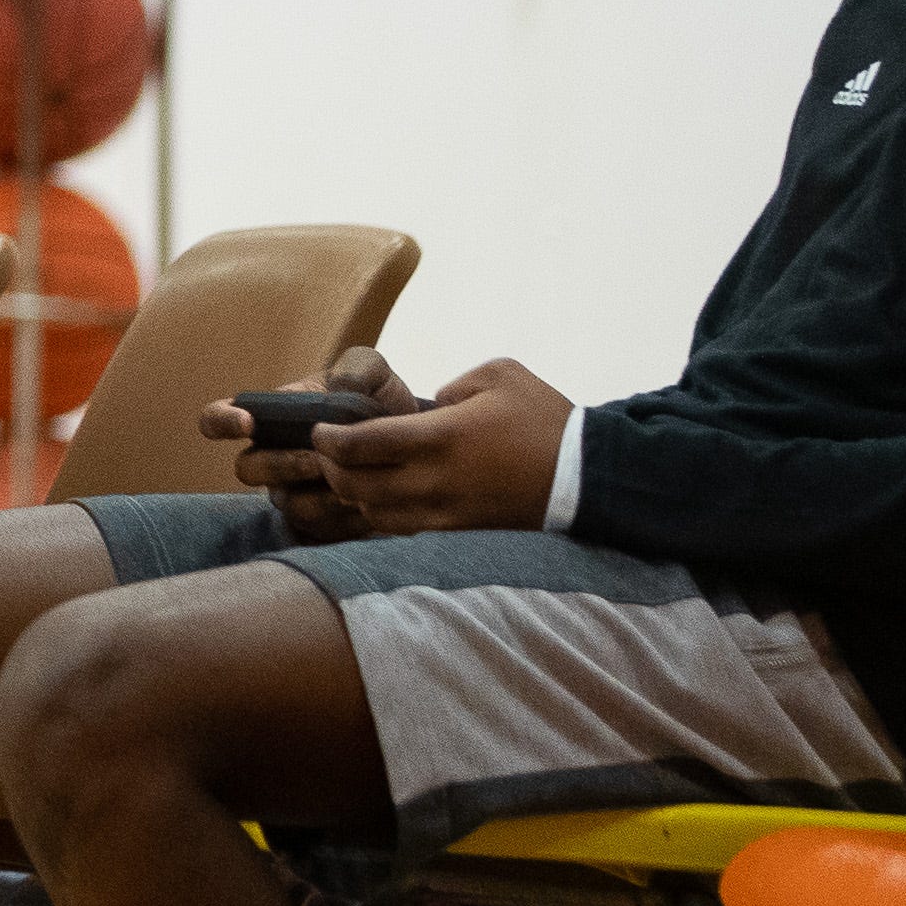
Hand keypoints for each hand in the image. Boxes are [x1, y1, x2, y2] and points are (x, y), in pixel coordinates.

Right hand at [203, 345, 400, 541]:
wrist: (413, 445)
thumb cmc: (379, 400)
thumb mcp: (372, 370)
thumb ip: (355, 368)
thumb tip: (337, 388)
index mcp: (268, 417)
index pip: (216, 419)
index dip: (220, 422)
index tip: (247, 422)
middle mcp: (270, 458)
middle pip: (246, 470)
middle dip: (281, 465)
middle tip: (320, 460)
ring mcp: (291, 493)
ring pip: (285, 504)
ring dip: (318, 497)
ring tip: (355, 485)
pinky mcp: (318, 525)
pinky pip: (317, 531)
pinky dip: (344, 520)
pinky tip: (371, 504)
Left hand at [306, 359, 573, 539]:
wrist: (587, 477)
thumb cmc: (544, 419)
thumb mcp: (500, 375)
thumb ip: (453, 384)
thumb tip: (429, 405)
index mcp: (440, 437)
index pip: (362, 445)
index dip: (329, 439)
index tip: (318, 430)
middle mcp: (435, 480)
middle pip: (357, 485)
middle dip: (331, 469)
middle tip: (325, 452)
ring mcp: (446, 511)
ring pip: (375, 514)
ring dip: (353, 496)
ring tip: (350, 474)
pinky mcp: (460, 530)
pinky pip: (404, 529)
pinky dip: (381, 516)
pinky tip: (381, 498)